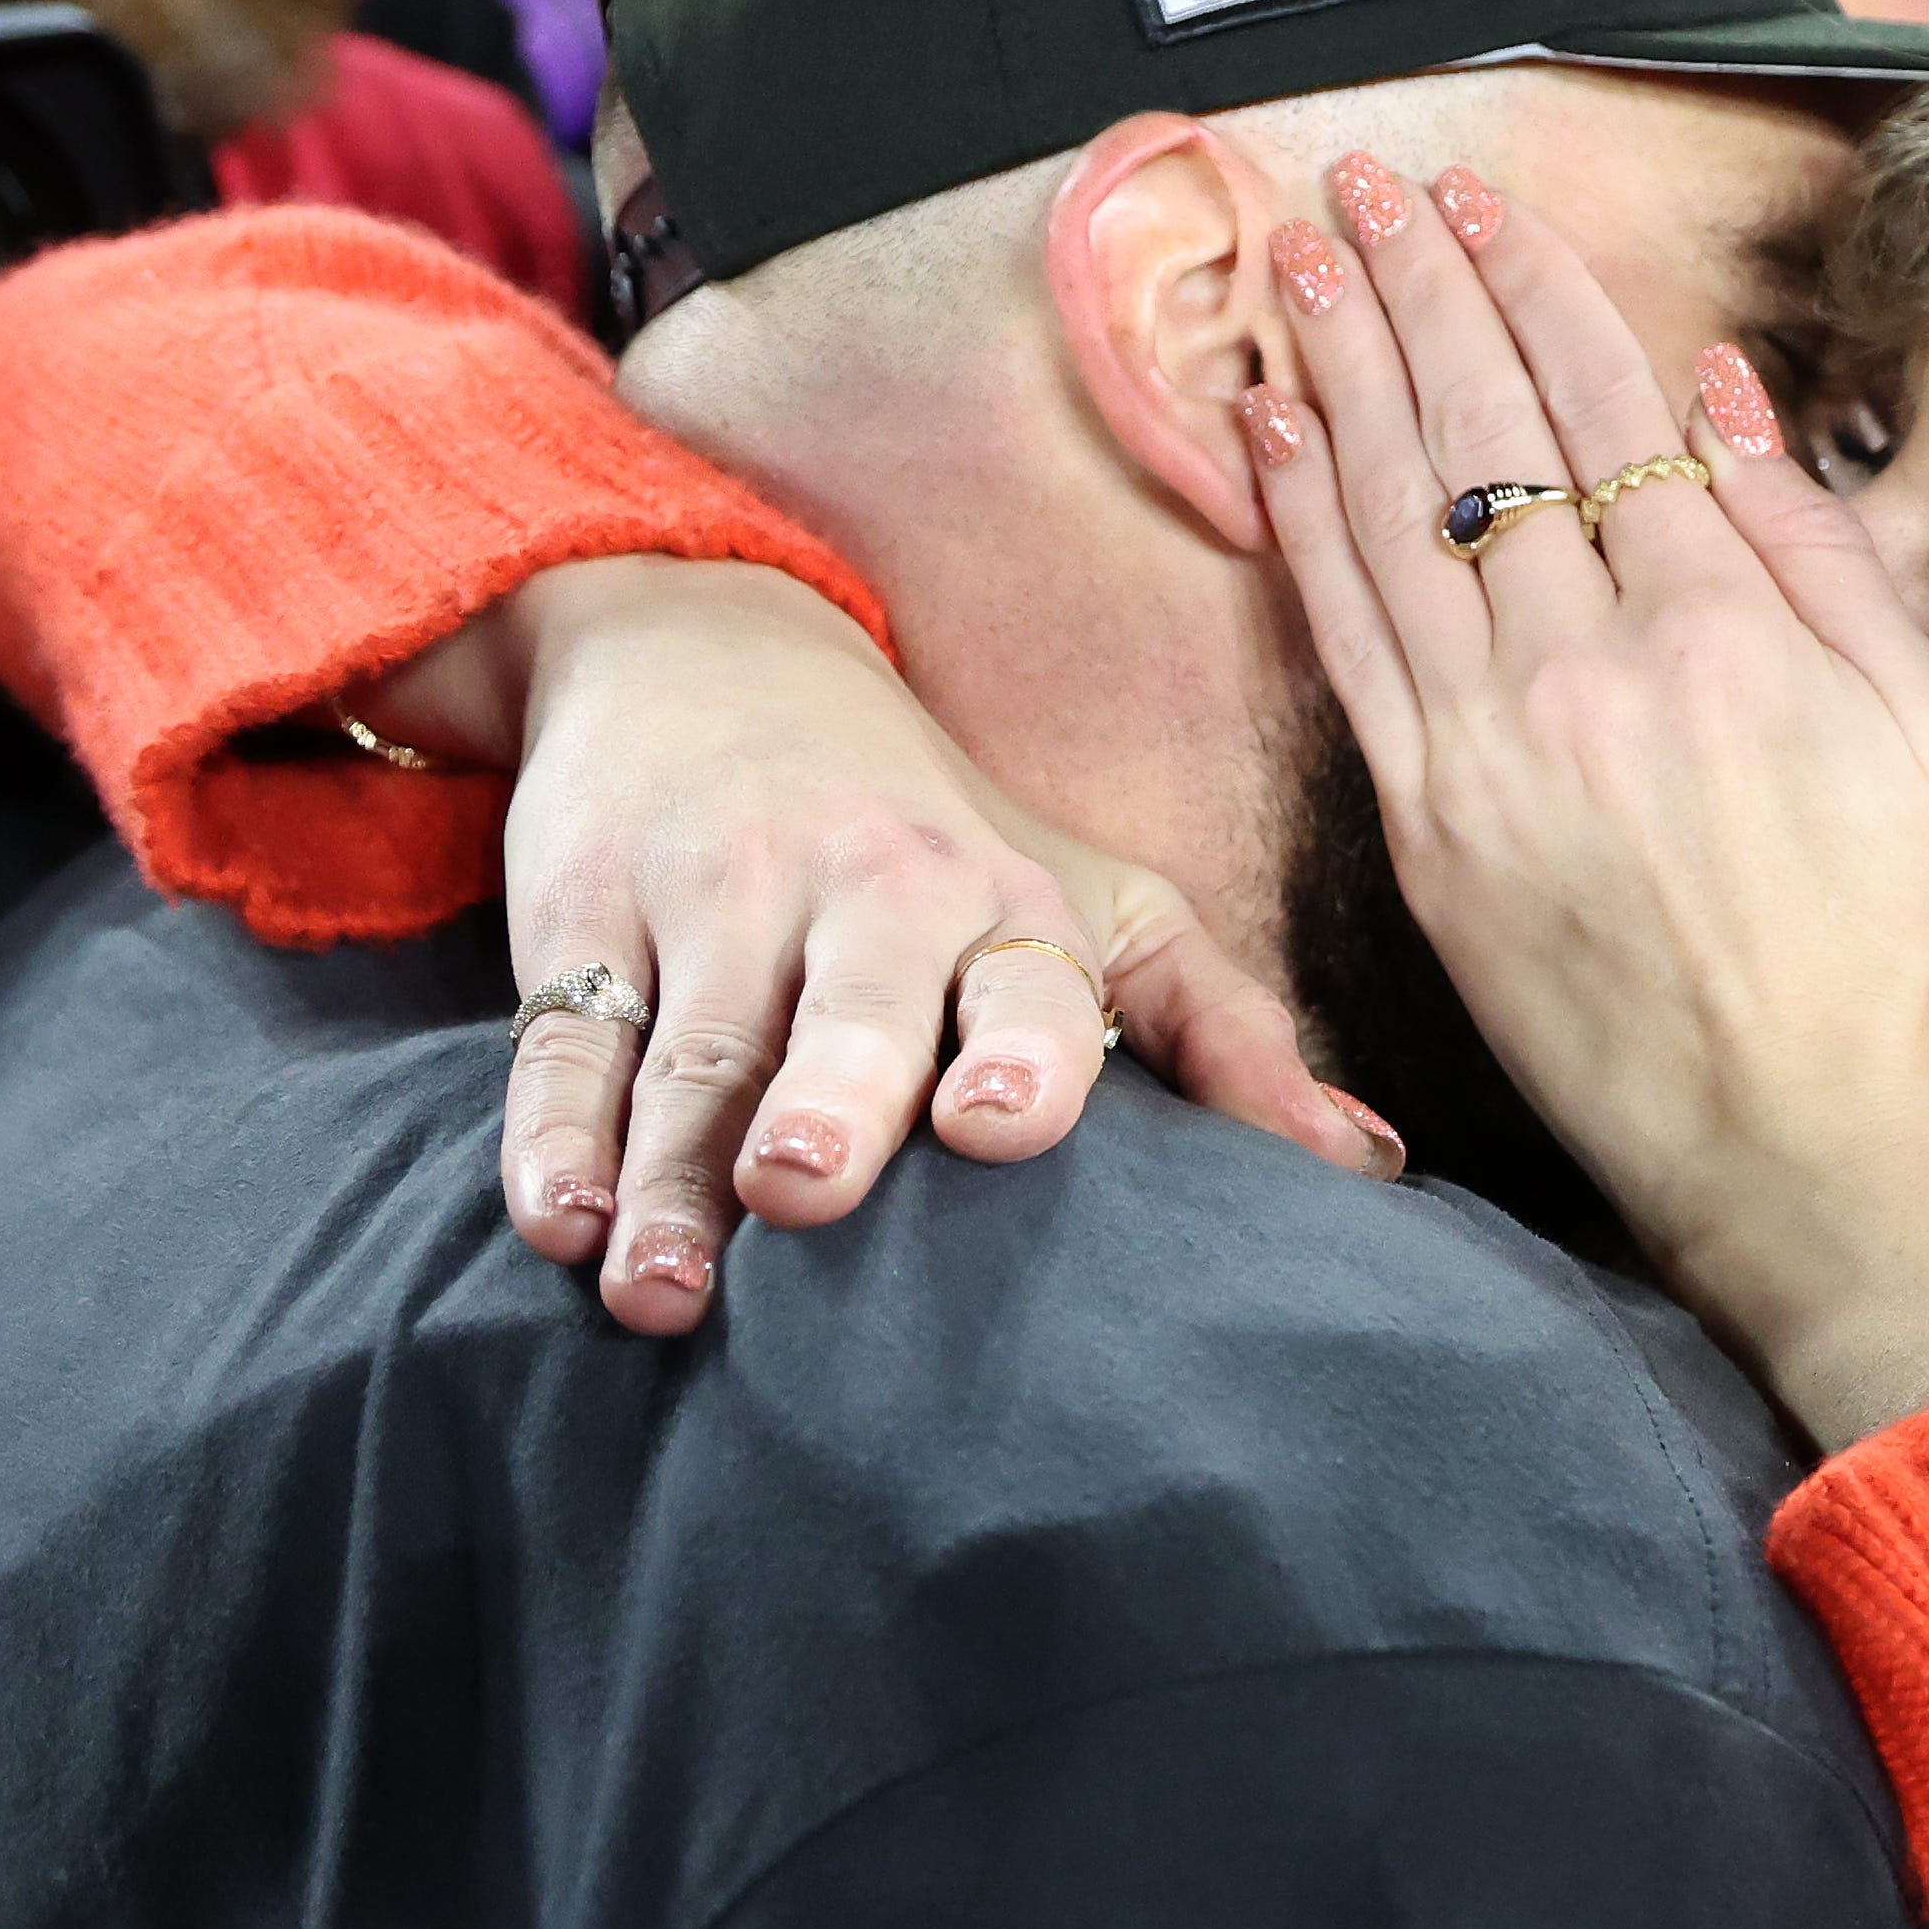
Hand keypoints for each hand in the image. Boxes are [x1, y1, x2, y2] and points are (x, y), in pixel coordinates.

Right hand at [361, 559, 1396, 1334]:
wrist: (707, 643)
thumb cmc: (939, 823)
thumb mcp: (1096, 900)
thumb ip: (1224, 1034)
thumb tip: (1375, 1169)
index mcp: (998, 900)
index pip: (1020, 976)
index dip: (1017, 1048)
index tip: (1002, 1125)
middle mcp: (858, 893)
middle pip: (845, 1008)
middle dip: (831, 1093)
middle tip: (805, 1187)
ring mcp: (712, 902)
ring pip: (691, 1051)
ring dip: (674, 1175)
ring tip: (663, 1285)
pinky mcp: (584, 918)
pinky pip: (565, 1042)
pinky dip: (553, 1135)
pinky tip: (560, 1226)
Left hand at [1245, 155, 1928, 1447]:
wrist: (1800, 1147)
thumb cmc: (1892, 949)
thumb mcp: (1921, 725)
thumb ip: (1816, 547)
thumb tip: (1722, 392)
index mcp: (1726, 628)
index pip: (1603, 405)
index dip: (1531, 285)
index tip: (1482, 203)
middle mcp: (1593, 667)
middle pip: (1481, 432)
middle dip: (1417, 291)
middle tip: (1361, 187)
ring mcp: (1493, 747)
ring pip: (1394, 515)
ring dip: (1339, 371)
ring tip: (1297, 263)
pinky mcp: (1427, 827)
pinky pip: (1345, 639)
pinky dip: (1301, 522)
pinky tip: (1270, 429)